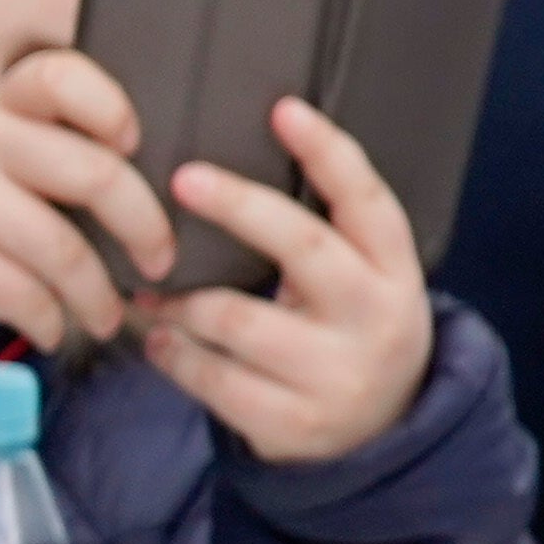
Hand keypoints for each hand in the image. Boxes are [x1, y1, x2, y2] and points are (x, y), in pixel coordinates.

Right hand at [0, 48, 167, 353]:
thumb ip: (58, 143)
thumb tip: (159, 190)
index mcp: (1, 104)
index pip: (60, 79)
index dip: (110, 108)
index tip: (134, 146)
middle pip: (93, 175)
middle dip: (145, 228)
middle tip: (159, 261)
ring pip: (63, 250)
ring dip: (99, 295)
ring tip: (108, 314)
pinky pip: (23, 295)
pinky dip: (50, 321)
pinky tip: (55, 328)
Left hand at [144, 96, 435, 464]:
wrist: (380, 435)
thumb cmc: (345, 332)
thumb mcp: (358, 282)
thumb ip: (317, 237)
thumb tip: (219, 177)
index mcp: (394, 270)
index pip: (367, 200)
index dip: (328, 153)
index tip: (284, 109)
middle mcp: (375, 317)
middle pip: (303, 247)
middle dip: (239, 207)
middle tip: (182, 178)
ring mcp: (337, 374)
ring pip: (237, 320)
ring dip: (180, 301)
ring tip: (149, 291)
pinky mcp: (295, 422)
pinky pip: (214, 379)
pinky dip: (173, 355)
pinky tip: (157, 340)